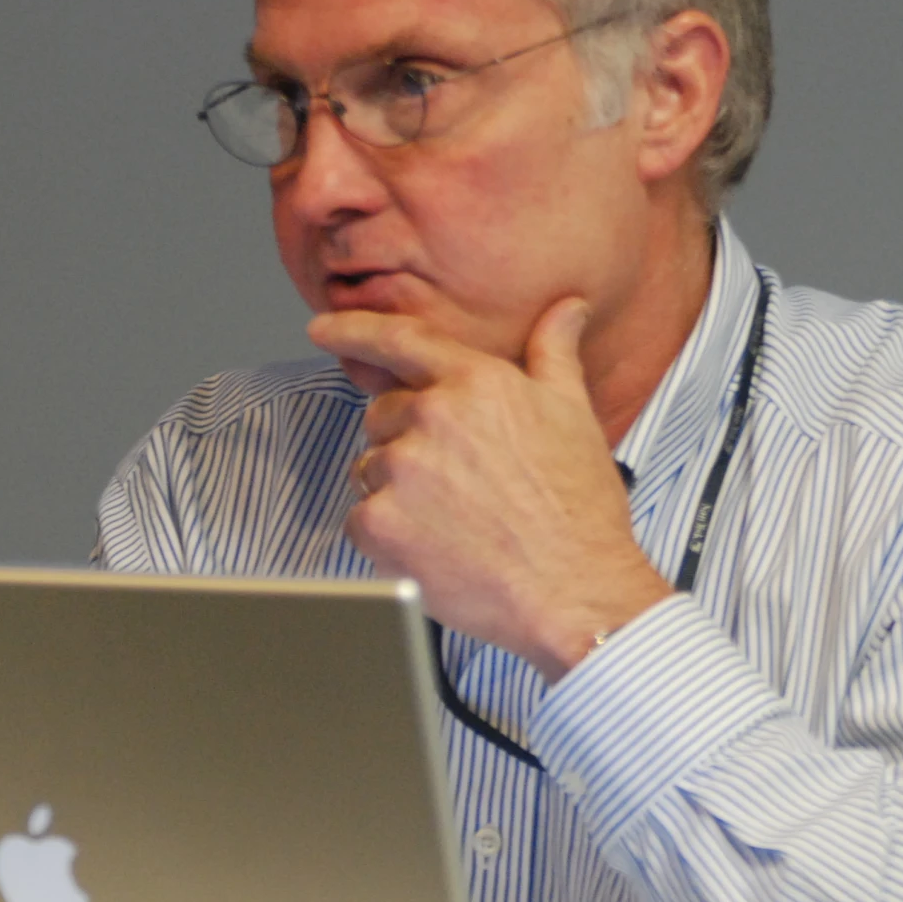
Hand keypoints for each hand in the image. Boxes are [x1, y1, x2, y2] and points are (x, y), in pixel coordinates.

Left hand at [308, 297, 673, 680]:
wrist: (575, 591)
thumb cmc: (578, 511)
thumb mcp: (574, 415)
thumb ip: (554, 353)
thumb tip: (564, 310)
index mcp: (476, 383)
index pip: (400, 340)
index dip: (354, 330)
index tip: (324, 328)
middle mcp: (432, 417)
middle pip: (383, 416)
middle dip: (407, 441)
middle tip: (458, 483)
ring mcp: (401, 471)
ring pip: (371, 468)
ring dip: (397, 489)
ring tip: (454, 520)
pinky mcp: (379, 524)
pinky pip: (360, 518)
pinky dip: (387, 534)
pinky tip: (434, 547)